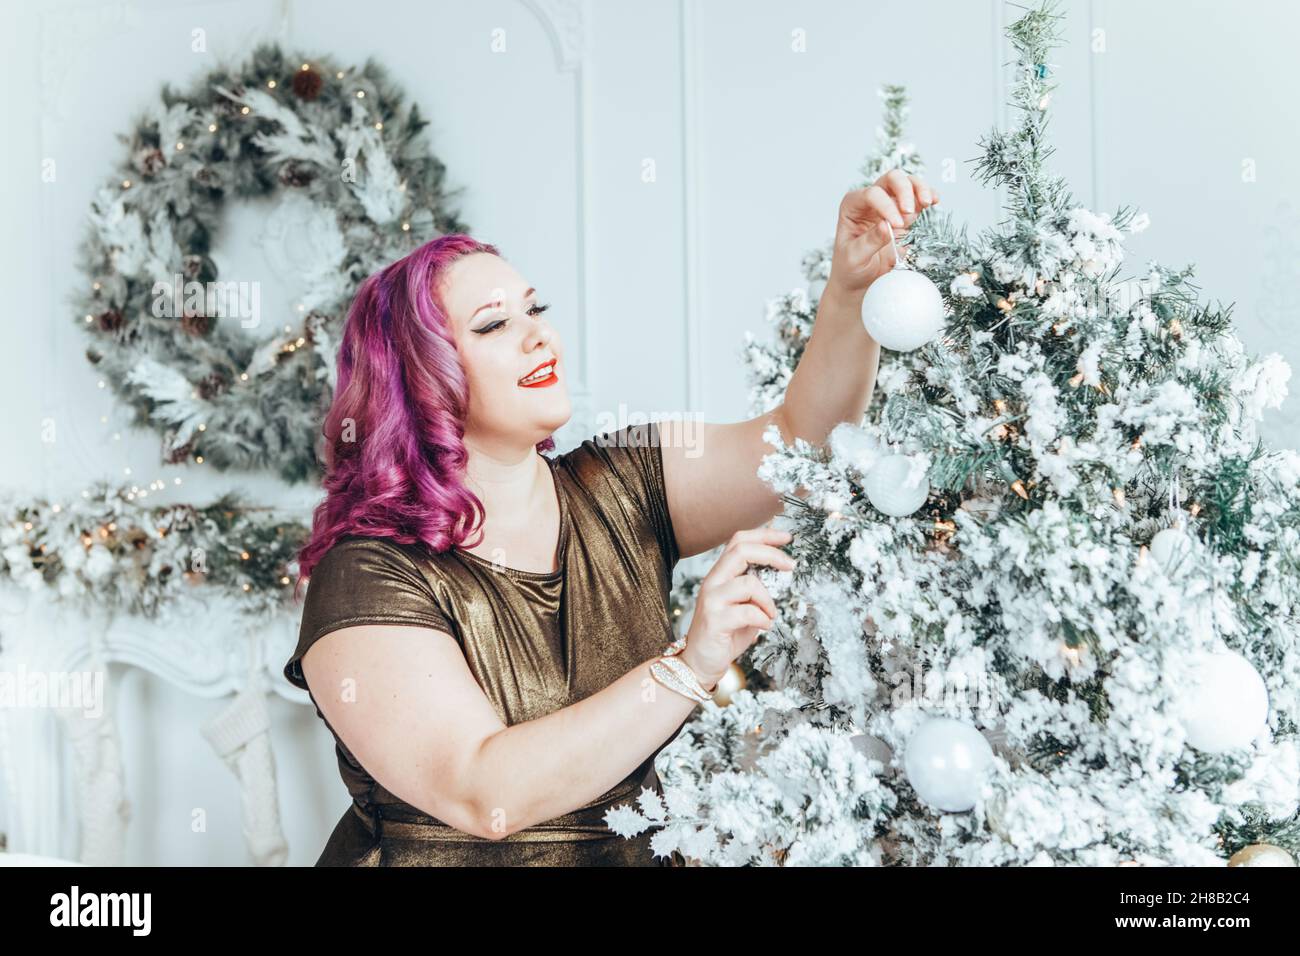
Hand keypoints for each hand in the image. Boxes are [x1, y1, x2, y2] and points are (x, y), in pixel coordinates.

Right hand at [680, 526, 794, 688]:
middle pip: (741, 550)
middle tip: (791, 566)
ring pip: (748, 583)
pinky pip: (747, 612)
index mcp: (721, 574)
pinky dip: (763, 619)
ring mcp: (712, 600)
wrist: (701, 662)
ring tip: (771, 614)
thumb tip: (782, 566)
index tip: (788, 537)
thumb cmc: (726, 633)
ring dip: (768, 599)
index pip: (739, 541)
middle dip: (772, 554)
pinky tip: (765, 627)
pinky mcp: (714, 620)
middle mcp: (713, 581)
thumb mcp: (745, 605)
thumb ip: (757, 587)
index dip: (764, 535)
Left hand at [826, 169, 938, 302]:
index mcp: (852, 206)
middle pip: (890, 179)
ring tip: (927, 203)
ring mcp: (888, 205)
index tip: (896, 225)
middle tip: (909, 212)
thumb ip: (870, 241)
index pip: (872, 194)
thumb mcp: (855, 258)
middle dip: (904, 189)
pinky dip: (928, 195)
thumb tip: (887, 225)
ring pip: (907, 183)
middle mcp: (870, 200)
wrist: (860, 279)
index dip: (886, 206)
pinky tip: (934, 200)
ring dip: (919, 189)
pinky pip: (917, 199)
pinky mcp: (903, 214)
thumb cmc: (851, 267)